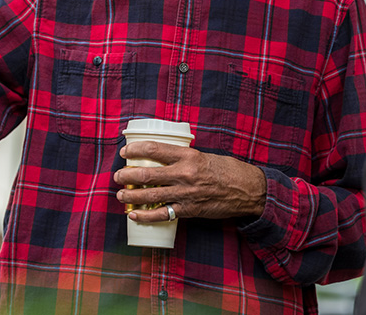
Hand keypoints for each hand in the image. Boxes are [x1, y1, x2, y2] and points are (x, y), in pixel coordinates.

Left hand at [113, 141, 266, 222]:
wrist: (248, 190)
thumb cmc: (226, 170)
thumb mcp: (203, 155)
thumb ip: (182, 157)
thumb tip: (161, 156)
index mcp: (188, 155)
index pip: (153, 149)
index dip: (135, 149)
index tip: (124, 152)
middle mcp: (184, 174)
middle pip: (146, 174)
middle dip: (126, 175)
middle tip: (117, 176)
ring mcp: (186, 194)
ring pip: (150, 195)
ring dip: (130, 196)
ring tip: (120, 195)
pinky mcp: (189, 210)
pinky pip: (162, 214)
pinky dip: (146, 215)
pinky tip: (134, 214)